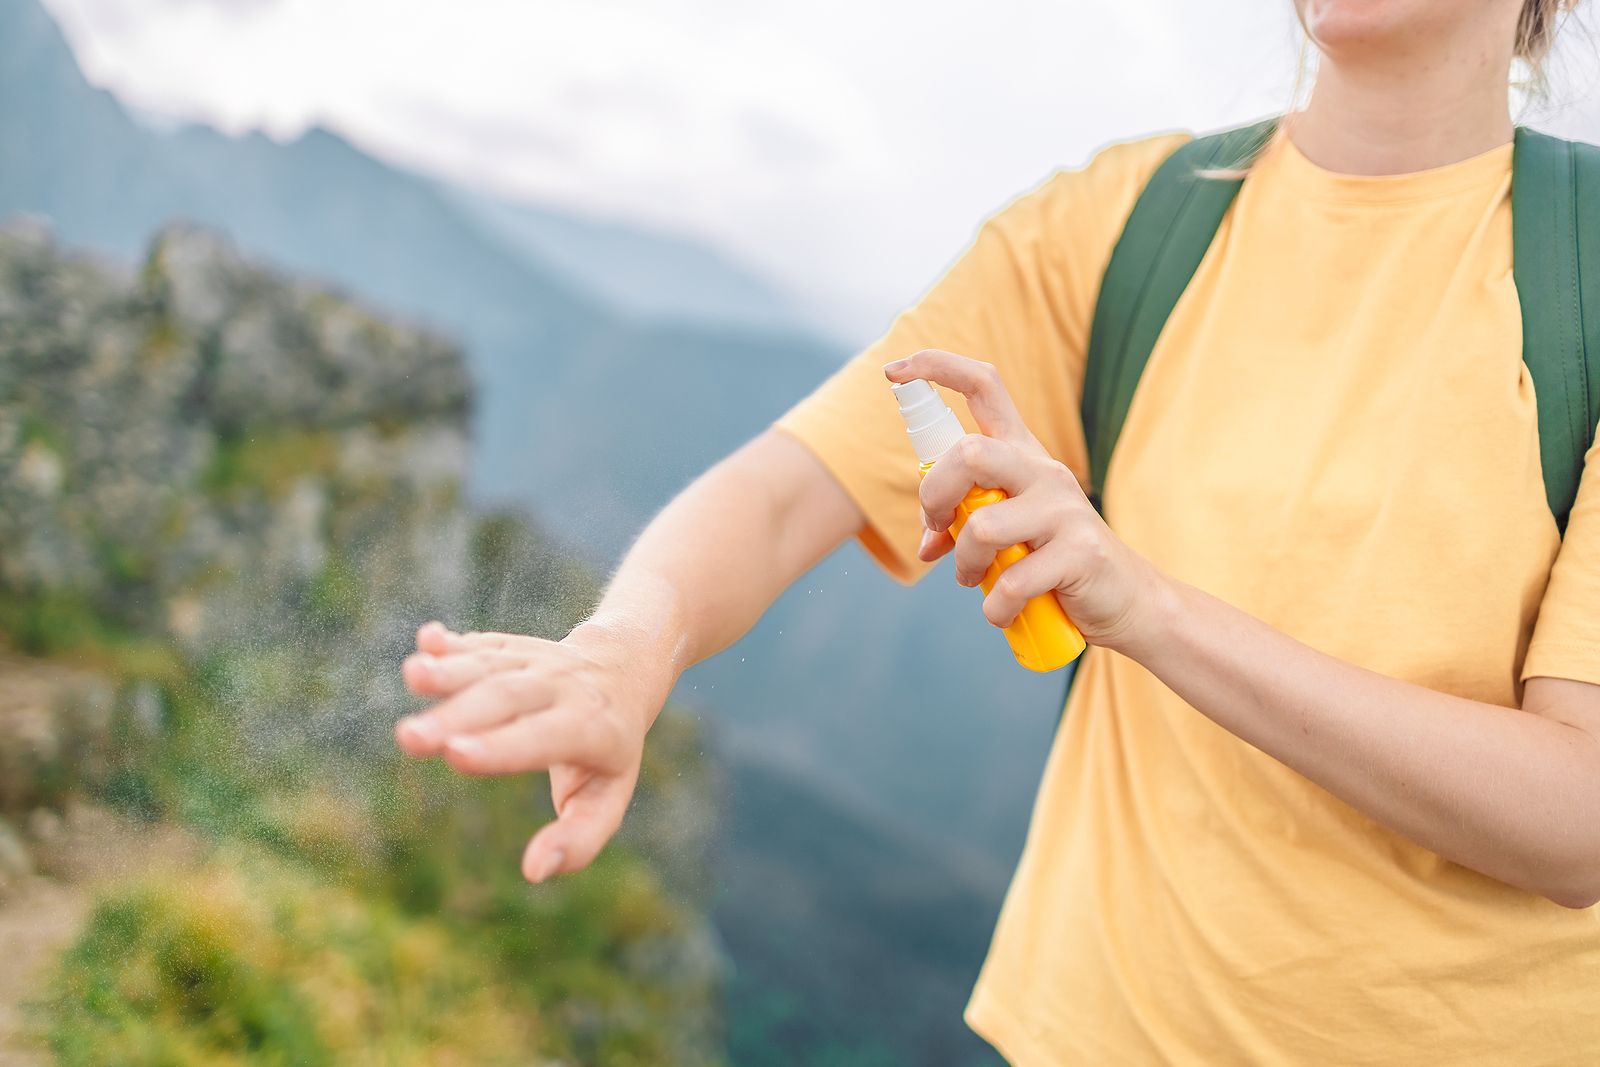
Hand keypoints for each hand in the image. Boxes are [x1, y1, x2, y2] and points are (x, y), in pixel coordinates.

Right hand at [395, 619, 665, 882]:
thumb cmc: (609, 753)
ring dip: (450, 669)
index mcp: (592, 729)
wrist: (626, 670)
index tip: (456, 755)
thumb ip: (578, 839)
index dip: (503, 746)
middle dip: (458, 715)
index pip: (546, 737)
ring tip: (413, 673)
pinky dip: (453, 643)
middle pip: (508, 698)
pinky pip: (483, 643)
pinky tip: (426, 640)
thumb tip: (534, 872)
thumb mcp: (609, 798)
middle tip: (410, 738)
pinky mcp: (511, 647)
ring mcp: (536, 661)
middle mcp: (563, 688)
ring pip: (492, 664)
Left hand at [883, 349, 1171, 653]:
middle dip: (934, 494)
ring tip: (974, 580)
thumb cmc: (1056, 561)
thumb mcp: (1008, 532)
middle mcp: (1043, 471)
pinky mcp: (1081, 553)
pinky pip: (1013, 581)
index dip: (936, 368)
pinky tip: (1003, 611)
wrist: (1127, 600)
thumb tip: (926, 544)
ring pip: (983, 526)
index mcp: (1022, 454)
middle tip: (936, 528)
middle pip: (971, 453)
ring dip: (964, 564)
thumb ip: (964, 525)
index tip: (894, 373)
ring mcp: (1065, 510)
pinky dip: (996, 607)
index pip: (983, 386)